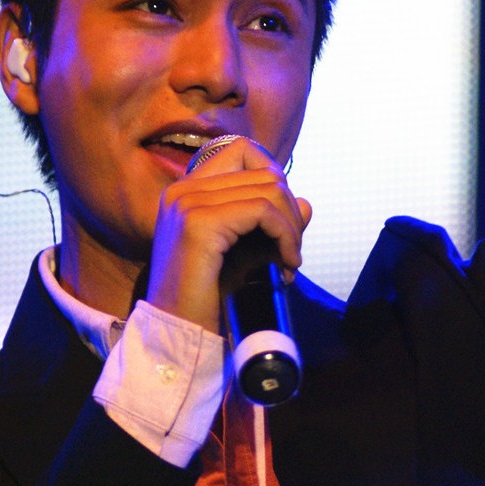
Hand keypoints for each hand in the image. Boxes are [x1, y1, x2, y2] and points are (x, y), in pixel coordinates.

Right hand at [145, 137, 311, 333]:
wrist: (178, 334)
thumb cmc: (208, 298)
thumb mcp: (245, 253)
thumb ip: (272, 225)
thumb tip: (306, 204)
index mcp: (186, 191)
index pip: (241, 151)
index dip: (273, 179)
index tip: (281, 221)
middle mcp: (183, 190)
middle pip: (263, 171)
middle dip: (290, 211)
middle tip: (291, 252)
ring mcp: (188, 203)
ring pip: (268, 189)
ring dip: (291, 228)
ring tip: (289, 261)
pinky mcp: (199, 223)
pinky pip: (263, 211)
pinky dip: (285, 235)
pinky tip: (286, 264)